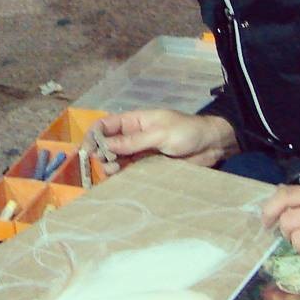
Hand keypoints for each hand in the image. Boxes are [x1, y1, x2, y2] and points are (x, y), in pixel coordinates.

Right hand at [83, 109, 238, 175]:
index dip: (93, 135)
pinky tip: (118, 179)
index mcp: (134, 121)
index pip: (106, 125)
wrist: (212, 145)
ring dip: (110, 165)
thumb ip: (133, 141)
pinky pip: (129, 171)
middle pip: (107, 144)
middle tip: (99, 163)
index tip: (87, 149)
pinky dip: (121, 175)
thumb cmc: (187, 132)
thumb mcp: (160, 133)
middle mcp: (133, 136)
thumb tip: (105, 146)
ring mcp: (140, 152)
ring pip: (116, 159)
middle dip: (99, 153)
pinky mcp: (148, 166)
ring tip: (111, 171)